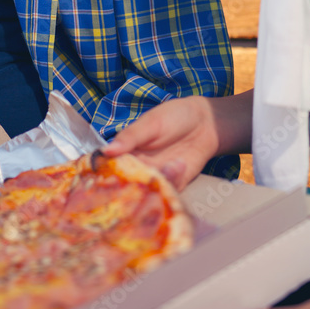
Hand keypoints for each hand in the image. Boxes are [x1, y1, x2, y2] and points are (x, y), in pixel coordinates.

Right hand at [104, 95, 224, 189]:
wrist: (205, 123)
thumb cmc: (174, 116)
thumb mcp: (151, 122)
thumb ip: (130, 137)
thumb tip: (106, 151)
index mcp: (127, 152)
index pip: (109, 168)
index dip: (104, 176)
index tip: (104, 179)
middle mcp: (138, 168)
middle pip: (127, 186)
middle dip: (130, 187)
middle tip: (141, 176)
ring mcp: (156, 178)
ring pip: (147, 192)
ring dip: (156, 182)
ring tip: (169, 163)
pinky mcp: (174, 185)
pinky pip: (168, 192)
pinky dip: (172, 183)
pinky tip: (180, 163)